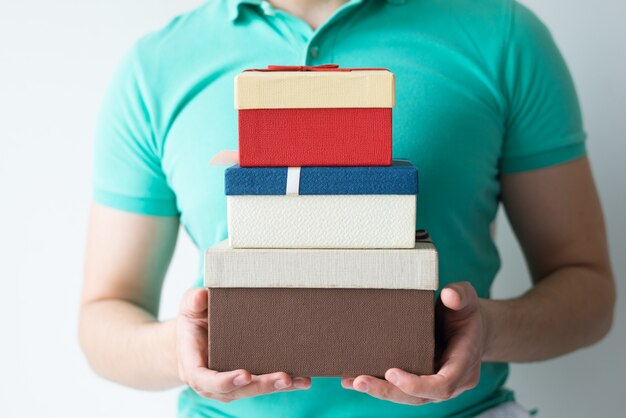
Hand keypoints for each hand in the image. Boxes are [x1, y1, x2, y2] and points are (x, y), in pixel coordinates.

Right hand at [177, 288, 311, 402]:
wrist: (197, 334)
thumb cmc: (194, 319)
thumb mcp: (189, 307)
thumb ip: (193, 301)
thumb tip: (202, 296)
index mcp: (193, 366)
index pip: (204, 379)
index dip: (224, 381)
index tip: (244, 374)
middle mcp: (211, 383)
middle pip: (235, 390)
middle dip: (260, 385)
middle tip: (283, 378)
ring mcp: (230, 385)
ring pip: (252, 391)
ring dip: (275, 387)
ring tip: (298, 380)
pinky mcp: (246, 382)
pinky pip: (263, 386)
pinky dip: (284, 384)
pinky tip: (302, 380)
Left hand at [341, 282, 486, 404]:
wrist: (469, 326)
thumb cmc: (465, 311)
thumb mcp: (467, 298)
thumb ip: (460, 295)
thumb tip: (449, 295)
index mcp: (464, 363)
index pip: (443, 385)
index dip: (418, 384)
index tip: (392, 373)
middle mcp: (452, 381)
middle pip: (421, 397)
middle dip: (389, 391)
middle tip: (360, 381)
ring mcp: (436, 384)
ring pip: (409, 398)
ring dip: (380, 391)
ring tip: (352, 381)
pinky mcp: (422, 381)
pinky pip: (401, 390)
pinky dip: (379, 385)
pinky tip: (353, 380)